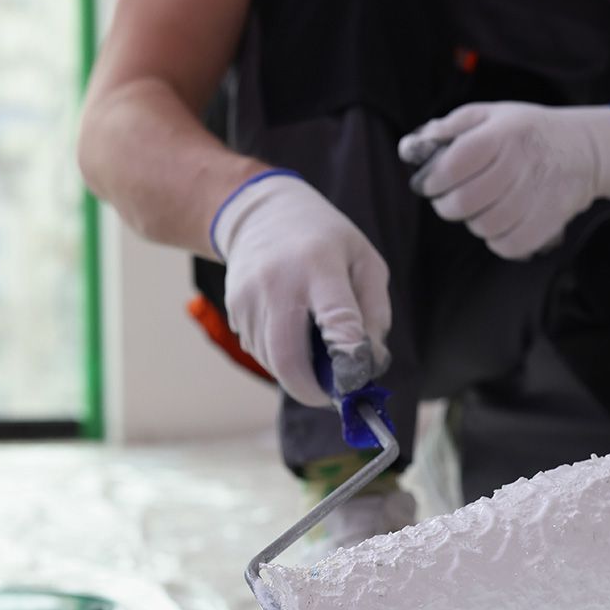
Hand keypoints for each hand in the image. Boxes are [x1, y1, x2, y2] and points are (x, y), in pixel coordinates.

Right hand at [211, 170, 391, 406]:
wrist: (261, 213)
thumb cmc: (324, 239)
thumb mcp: (364, 260)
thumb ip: (375, 313)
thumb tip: (370, 363)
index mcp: (319, 266)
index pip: (336, 321)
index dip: (349, 359)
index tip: (357, 380)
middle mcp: (278, 283)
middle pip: (288, 358)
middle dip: (311, 390)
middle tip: (330, 396)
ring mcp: (249, 298)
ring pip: (272, 362)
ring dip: (297, 374)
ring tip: (316, 355)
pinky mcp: (234, 310)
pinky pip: (259, 351)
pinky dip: (279, 358)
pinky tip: (292, 333)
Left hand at [399, 102, 609, 260]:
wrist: (584, 148)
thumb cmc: (525, 132)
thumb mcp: (490, 115)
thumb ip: (450, 128)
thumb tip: (411, 147)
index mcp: (504, 133)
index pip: (456, 163)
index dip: (434, 179)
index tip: (426, 185)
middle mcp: (522, 163)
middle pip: (467, 200)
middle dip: (447, 205)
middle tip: (447, 201)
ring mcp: (539, 194)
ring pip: (486, 226)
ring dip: (473, 222)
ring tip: (477, 210)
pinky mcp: (550, 220)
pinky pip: (510, 244)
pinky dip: (497, 240)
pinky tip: (497, 225)